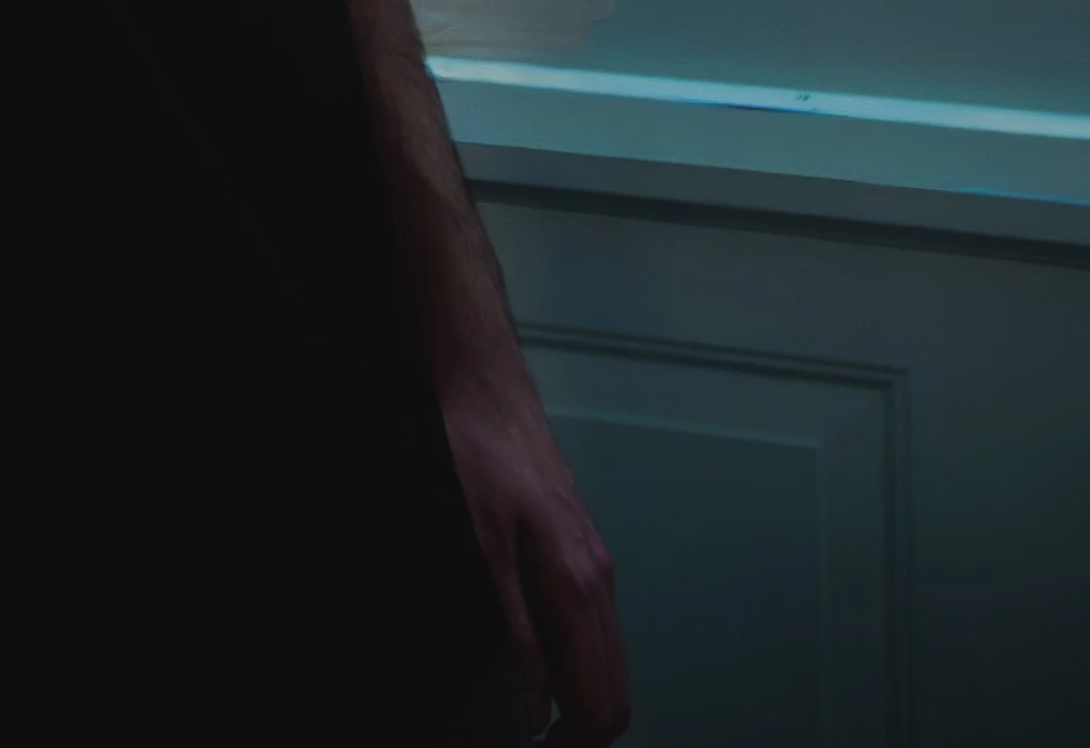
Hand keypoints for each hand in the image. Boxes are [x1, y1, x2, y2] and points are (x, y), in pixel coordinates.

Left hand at [440, 365, 628, 743]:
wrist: (484, 379)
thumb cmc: (474, 450)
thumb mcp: (480, 545)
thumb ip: (515, 630)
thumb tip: (534, 704)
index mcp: (580, 586)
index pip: (604, 705)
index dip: (574, 746)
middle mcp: (599, 578)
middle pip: (615, 693)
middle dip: (580, 732)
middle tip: (530, 741)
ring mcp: (593, 560)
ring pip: (606, 660)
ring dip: (577, 700)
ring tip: (526, 716)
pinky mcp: (578, 545)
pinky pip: (592, 626)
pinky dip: (574, 662)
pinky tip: (534, 663)